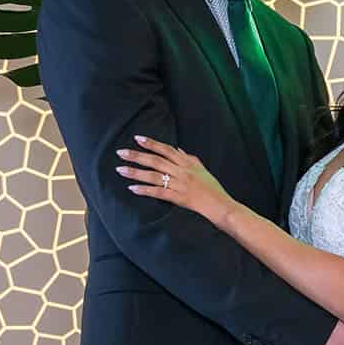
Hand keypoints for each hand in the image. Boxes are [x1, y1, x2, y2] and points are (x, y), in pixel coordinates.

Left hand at [116, 135, 235, 226]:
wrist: (223, 206)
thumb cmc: (214, 190)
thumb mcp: (203, 171)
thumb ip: (190, 159)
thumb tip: (178, 150)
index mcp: (189, 164)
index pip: (167, 150)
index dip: (152, 143)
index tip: (137, 138)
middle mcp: (183, 172)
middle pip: (156, 161)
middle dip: (137, 156)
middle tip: (121, 152)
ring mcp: (181, 185)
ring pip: (154, 176)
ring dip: (136, 172)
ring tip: (120, 170)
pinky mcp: (179, 198)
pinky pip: (159, 193)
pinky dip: (145, 191)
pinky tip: (133, 189)